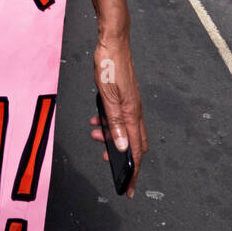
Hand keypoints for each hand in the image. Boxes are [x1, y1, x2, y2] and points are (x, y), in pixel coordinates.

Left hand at [89, 35, 146, 198]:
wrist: (113, 41)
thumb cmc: (110, 65)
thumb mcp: (107, 97)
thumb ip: (115, 123)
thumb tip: (122, 148)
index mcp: (132, 114)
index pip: (136, 152)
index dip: (133, 173)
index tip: (129, 189)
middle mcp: (135, 110)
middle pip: (135, 144)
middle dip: (123, 159)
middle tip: (109, 166)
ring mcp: (131, 103)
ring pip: (126, 130)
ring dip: (112, 138)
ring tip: (95, 135)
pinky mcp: (125, 96)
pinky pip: (120, 117)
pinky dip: (110, 124)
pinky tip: (97, 120)